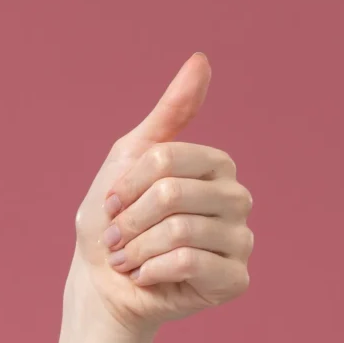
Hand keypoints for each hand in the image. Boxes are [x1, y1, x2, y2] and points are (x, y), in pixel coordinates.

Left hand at [71, 52, 253, 337]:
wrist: (102, 283)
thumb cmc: (113, 219)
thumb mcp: (130, 156)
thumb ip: (170, 111)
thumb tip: (201, 59)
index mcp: (215, 166)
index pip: (168, 159)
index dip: (128, 183)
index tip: (114, 201)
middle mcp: (237, 199)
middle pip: (172, 195)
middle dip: (129, 220)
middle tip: (119, 237)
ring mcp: (241, 240)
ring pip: (180, 231)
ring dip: (136, 249)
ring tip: (129, 258)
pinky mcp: (237, 279)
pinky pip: (190, 263)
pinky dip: (151, 271)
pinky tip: (148, 277)